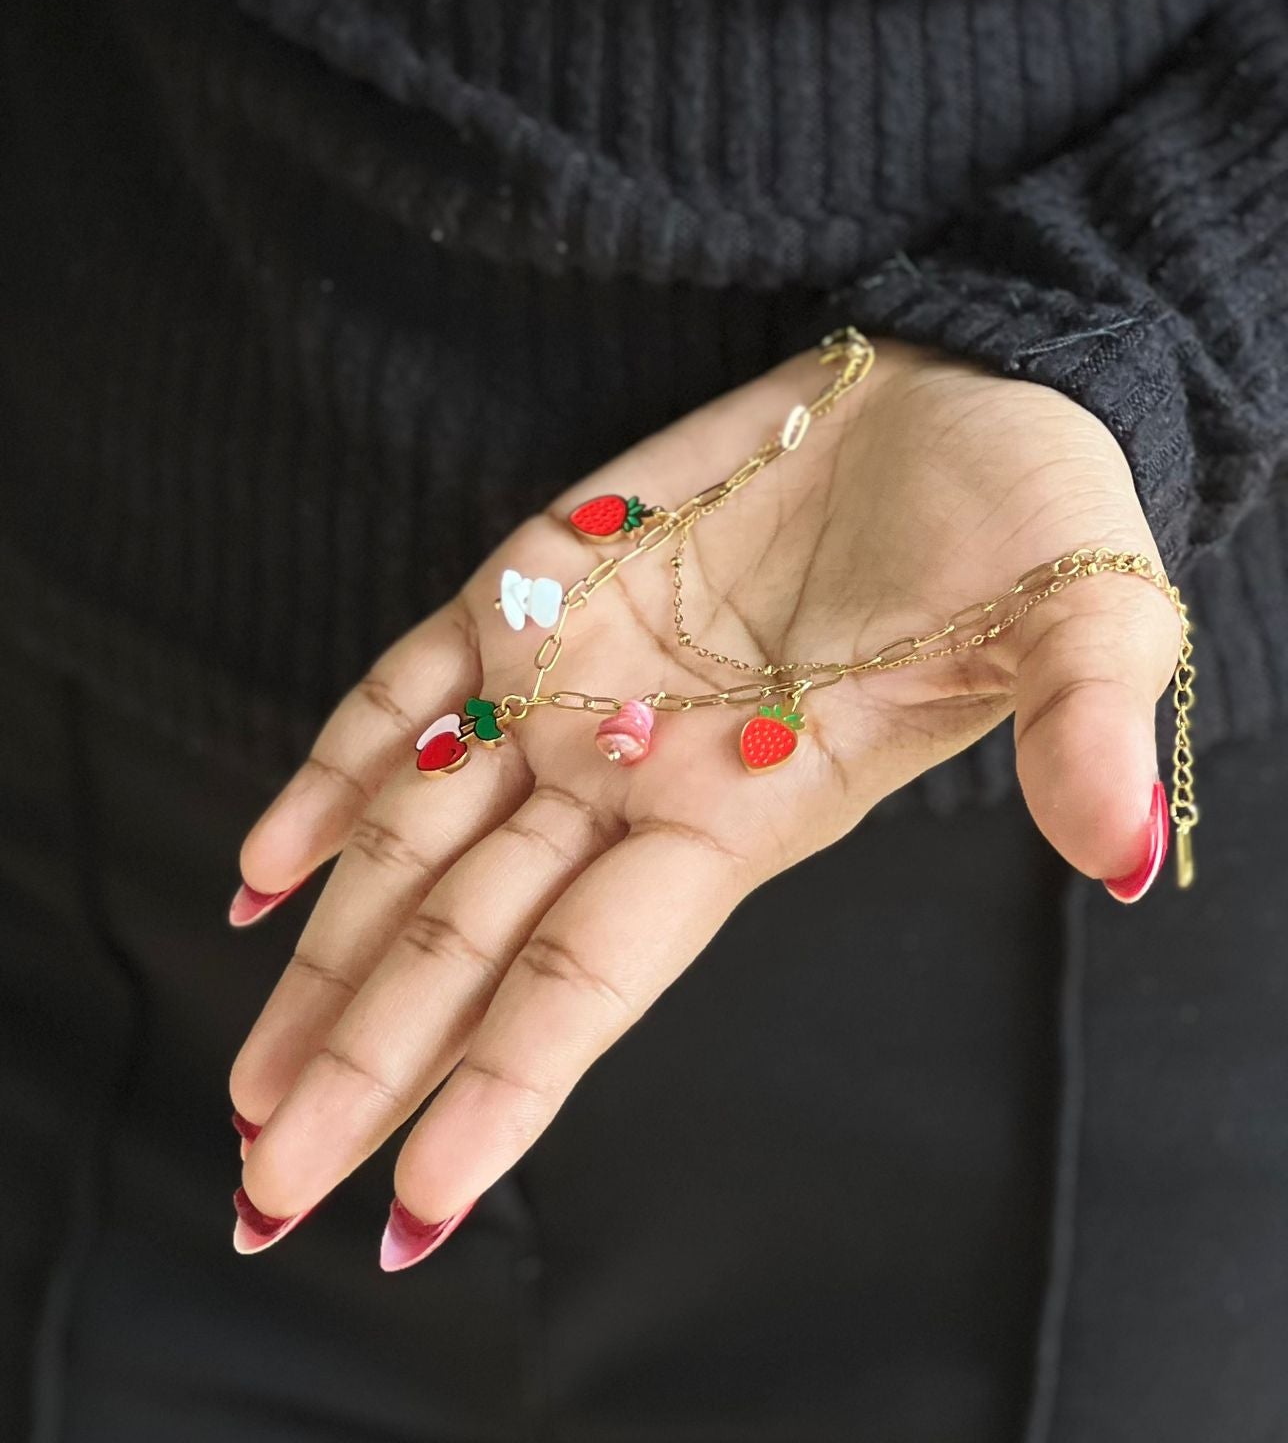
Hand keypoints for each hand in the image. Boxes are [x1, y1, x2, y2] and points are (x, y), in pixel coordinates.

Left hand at [229, 336, 1179, 1261]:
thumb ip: (1083, 730)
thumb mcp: (1084, 618)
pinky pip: (406, 690)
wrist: (956, 395)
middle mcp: (634, 773)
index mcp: (744, 810)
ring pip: (413, 840)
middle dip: (367, 1061)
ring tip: (243, 1081)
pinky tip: (262, 868)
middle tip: (261, 1187)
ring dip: (324, 955)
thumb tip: (1129, 850)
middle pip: (469, 940)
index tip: (412, 1201)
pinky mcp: (537, 584)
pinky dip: (330, 773)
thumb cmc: (1027, 516)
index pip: (596, 972)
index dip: (506, 1083)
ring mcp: (571, 685)